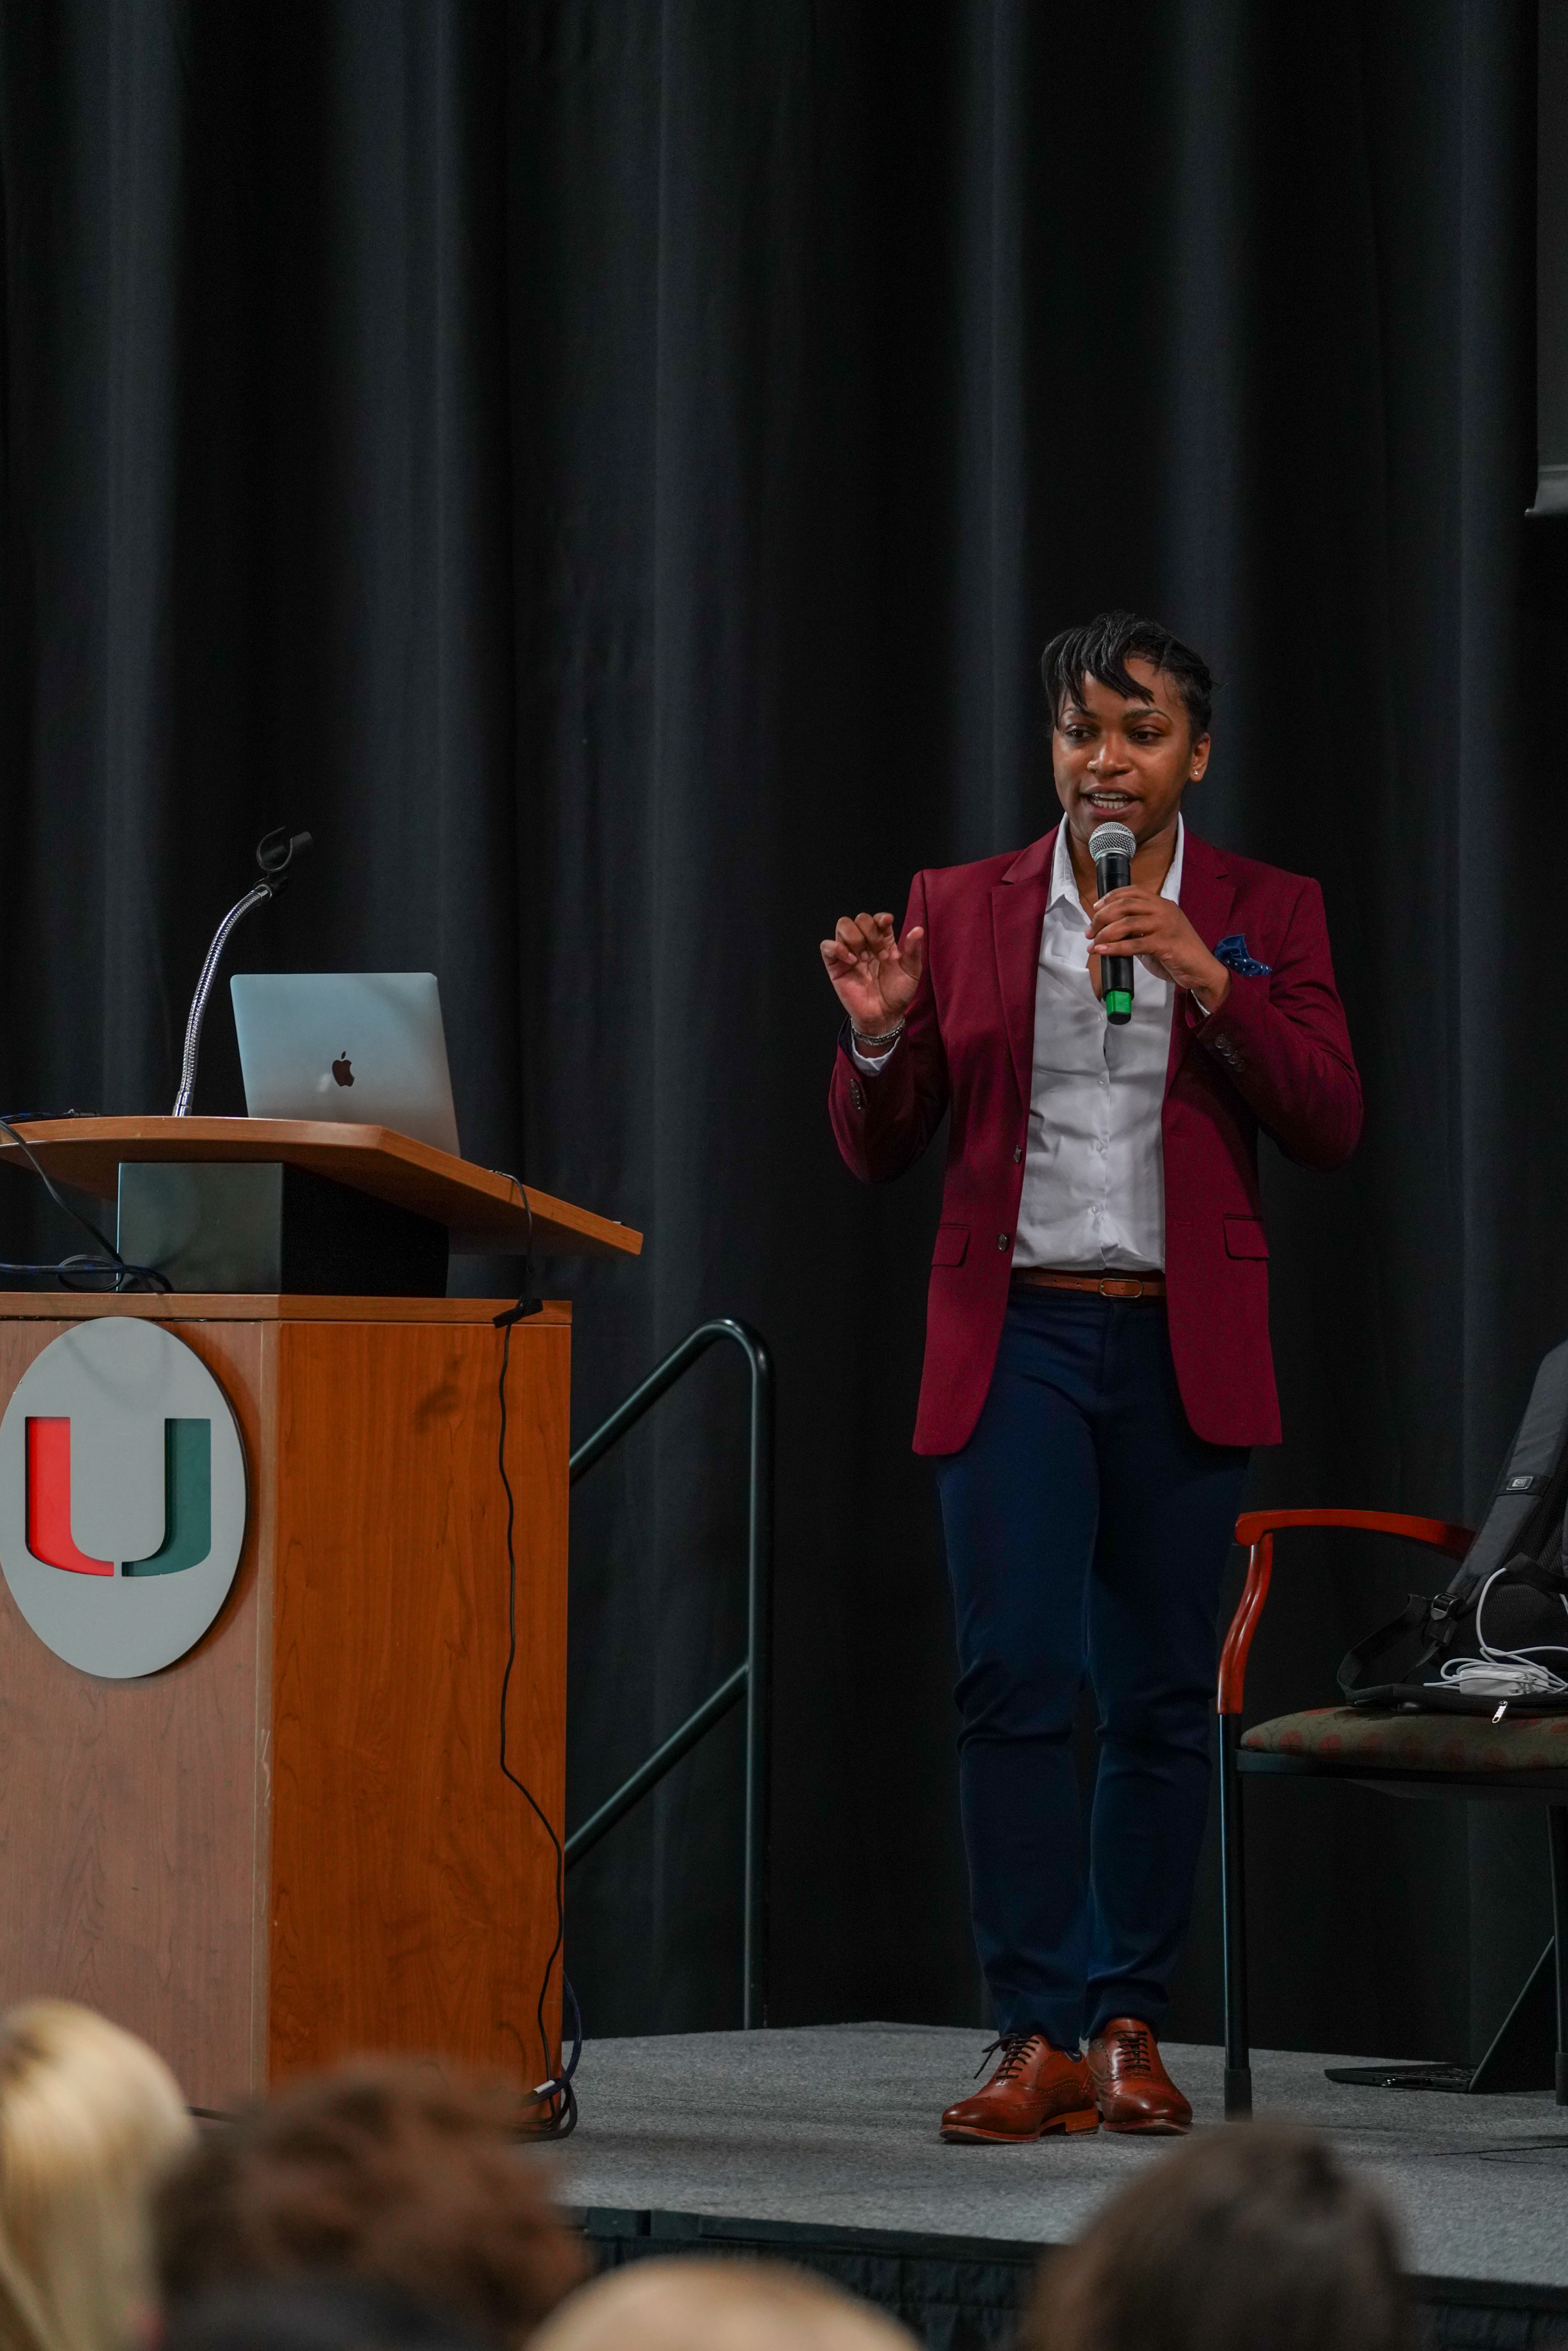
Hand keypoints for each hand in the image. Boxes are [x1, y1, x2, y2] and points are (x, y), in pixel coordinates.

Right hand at [820, 910, 925, 1034]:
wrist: (885, 1015)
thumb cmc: (898, 993)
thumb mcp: (911, 971)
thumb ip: (913, 950)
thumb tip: (918, 929)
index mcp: (883, 941)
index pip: (877, 919)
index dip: (880, 917)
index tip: (887, 922)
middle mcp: (865, 943)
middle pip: (860, 918)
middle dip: (871, 932)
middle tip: (881, 955)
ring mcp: (848, 953)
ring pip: (843, 925)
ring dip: (855, 937)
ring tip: (865, 958)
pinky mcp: (835, 966)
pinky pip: (827, 946)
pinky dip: (837, 948)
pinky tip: (852, 961)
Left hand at [1086, 887, 1230, 1010]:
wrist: (1201, 970)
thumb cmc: (1177, 953)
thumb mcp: (1156, 934)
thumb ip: (1137, 929)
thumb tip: (1110, 930)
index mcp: (1162, 904)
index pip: (1132, 891)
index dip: (1110, 897)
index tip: (1095, 908)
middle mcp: (1163, 910)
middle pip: (1125, 905)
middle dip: (1102, 917)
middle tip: (1090, 931)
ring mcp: (1165, 926)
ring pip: (1127, 923)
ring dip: (1104, 933)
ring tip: (1093, 944)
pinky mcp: (1165, 944)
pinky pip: (1134, 944)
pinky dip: (1114, 948)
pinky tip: (1102, 951)